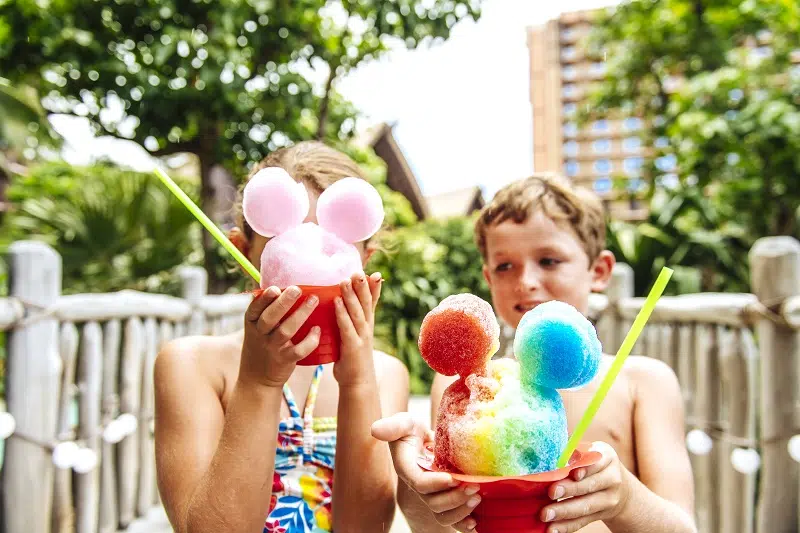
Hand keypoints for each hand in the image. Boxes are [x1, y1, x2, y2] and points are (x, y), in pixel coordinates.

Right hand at [239, 285, 320, 388]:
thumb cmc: (261, 345)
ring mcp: (272, 348)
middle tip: (297, 289)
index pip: (254, 309)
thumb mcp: (256, 328)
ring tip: (314, 300)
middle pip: (270, 317)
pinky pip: (298, 350)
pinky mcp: (284, 360)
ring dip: (300, 315)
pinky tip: (318, 329)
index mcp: (252, 323)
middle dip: (283, 303)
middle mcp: (260, 335)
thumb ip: (265, 310)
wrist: (256, 379)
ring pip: (286, 331)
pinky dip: (309, 340)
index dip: (264, 299)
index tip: (275, 288)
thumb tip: (280, 284)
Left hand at [332, 271, 381, 386]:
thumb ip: (348, 322)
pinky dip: (342, 313)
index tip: (375, 273)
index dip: (374, 288)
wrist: (358, 384)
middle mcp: (367, 328)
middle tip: (358, 270)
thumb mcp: (353, 336)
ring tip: (345, 280)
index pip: (372, 302)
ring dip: (351, 295)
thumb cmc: (352, 359)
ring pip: (357, 312)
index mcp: (367, 325)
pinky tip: (336, 301)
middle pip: (367, 303)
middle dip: (363, 286)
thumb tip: (338, 306)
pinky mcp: (353, 347)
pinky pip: (347, 326)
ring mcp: (361, 337)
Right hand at [371, 413, 481, 531]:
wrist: (423, 436)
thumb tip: (376, 430)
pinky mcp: (444, 498)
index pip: (419, 483)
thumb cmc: (412, 429)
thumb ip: (393, 426)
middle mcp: (420, 486)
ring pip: (442, 515)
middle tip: (473, 487)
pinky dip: (463, 524)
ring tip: (476, 498)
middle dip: (454, 499)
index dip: (435, 484)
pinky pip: (452, 519)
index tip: (453, 478)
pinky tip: (476, 523)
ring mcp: (432, 494)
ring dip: (460, 511)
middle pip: (433, 503)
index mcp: (408, 469)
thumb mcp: (404, 422)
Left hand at [540, 442, 631, 532]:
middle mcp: (612, 478)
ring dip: (564, 511)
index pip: (595, 462)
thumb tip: (549, 447)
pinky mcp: (601, 515)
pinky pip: (582, 521)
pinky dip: (566, 526)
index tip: (572, 473)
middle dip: (569, 490)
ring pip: (585, 506)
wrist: (621, 488)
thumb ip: (574, 450)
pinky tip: (552, 529)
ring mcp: (608, 499)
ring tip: (545, 514)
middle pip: (589, 486)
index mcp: (607, 457)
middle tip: (551, 493)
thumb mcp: (591, 451)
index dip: (583, 468)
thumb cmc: (594, 463)